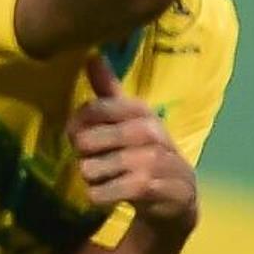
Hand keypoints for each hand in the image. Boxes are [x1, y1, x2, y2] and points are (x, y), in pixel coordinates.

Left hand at [70, 57, 197, 234]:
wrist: (177, 196)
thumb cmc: (144, 153)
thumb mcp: (128, 121)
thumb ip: (108, 91)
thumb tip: (92, 55)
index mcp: (141, 111)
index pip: (94, 109)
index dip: (77, 124)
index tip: (76, 135)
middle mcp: (151, 131)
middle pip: (87, 141)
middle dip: (84, 155)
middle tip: (95, 161)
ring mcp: (155, 160)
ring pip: (93, 169)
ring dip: (92, 178)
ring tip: (106, 179)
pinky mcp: (154, 189)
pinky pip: (104, 192)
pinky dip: (99, 197)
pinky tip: (107, 195)